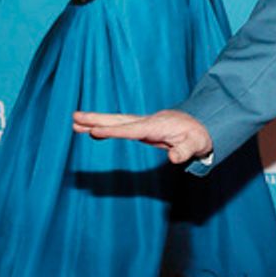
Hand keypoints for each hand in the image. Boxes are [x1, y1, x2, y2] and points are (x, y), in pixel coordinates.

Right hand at [72, 108, 213, 163]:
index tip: (94, 131)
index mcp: (156, 127)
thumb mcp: (196, 145)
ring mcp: (143, 124)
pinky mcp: (141, 128)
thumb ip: (185, 151)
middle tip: (74, 118)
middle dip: (96, 119)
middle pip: (118, 121)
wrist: (201, 125)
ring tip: (74, 123)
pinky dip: (104, 127)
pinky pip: (119, 127)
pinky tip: (91, 130)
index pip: (131, 130)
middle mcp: (146, 123)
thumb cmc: (198, 136)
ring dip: (95, 122)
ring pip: (116, 122)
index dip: (113, 131)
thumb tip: (174, 158)